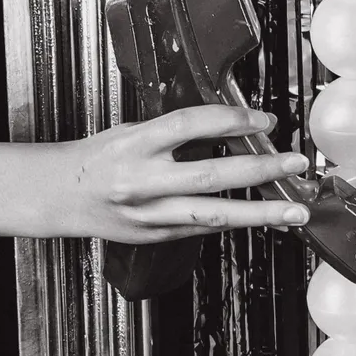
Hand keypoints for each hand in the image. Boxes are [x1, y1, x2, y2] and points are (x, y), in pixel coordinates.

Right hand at [28, 105, 311, 242]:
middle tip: (293, 164)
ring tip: (294, 211)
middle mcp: (143, 181)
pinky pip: (203, 228)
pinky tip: (264, 221)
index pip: (189, 125)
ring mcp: (150, 214)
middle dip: (259, 170)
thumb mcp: (132, 131)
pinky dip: (237, 223)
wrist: (61, 195)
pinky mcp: (156, 235)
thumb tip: (232, 127)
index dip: (231, 120)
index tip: (263, 121)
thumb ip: (176, 131)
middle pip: (210, 175)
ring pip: (213, 215)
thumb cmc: (98, 158)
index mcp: (135, 144)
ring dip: (261, 213)